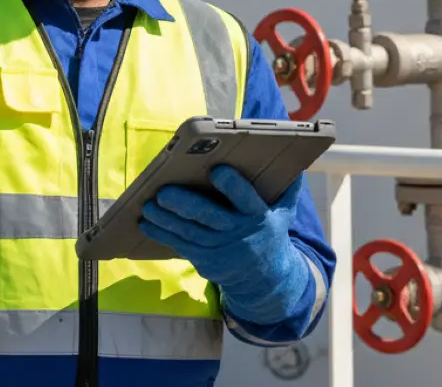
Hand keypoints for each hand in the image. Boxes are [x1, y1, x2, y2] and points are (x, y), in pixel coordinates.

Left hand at [139, 165, 309, 325]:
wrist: (266, 279)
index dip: (232, 186)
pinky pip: (181, 246)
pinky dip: (162, 234)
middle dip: (185, 204)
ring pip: (189, 232)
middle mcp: (239, 234)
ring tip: (147, 205)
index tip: (217, 169)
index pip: (246, 199)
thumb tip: (294, 162)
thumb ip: (288, 188)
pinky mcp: (206, 261)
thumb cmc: (270, 233)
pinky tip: (146, 223)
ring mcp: (221, 250)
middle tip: (164, 191)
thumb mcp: (284, 213)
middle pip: (210, 217)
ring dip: (166, 219)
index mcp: (259, 217)